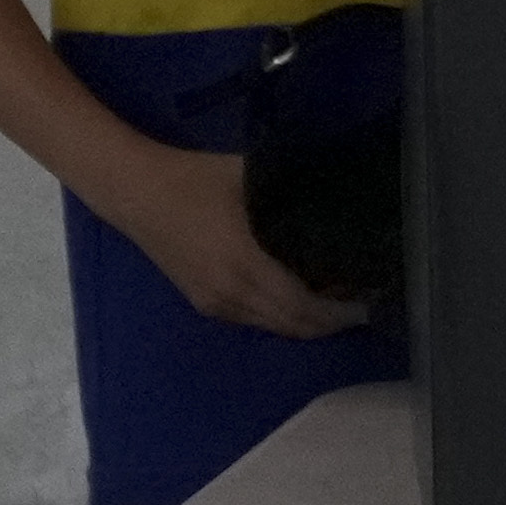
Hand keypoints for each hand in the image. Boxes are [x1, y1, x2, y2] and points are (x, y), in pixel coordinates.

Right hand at [115, 148, 369, 337]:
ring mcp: (216, 304)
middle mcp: (232, 295)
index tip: (368, 298)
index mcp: (246, 265)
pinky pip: (254, 320)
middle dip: (330, 321)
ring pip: (274, 327)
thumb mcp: (252, 177)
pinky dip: (281, 316)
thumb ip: (293, 193)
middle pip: (294, 326)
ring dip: (306, 322)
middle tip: (359, 302)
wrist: (137, 193)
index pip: (305, 307)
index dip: (340, 311)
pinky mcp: (204, 303)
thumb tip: (338, 198)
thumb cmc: (196, 178)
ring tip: (334, 300)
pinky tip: (296, 296)